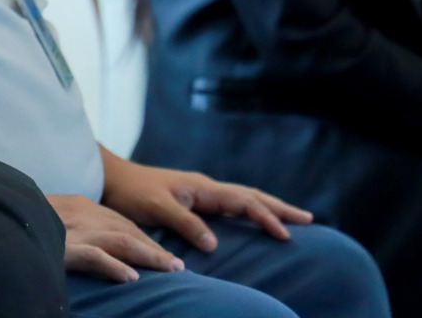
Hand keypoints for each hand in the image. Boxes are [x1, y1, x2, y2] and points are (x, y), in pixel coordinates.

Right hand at [50, 193, 182, 282]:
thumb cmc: (21, 221)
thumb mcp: (49, 218)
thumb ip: (71, 228)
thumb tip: (88, 245)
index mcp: (79, 206)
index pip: (119, 222)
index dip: (143, 239)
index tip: (161, 254)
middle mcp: (81, 215)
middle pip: (126, 230)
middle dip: (154, 248)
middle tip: (178, 265)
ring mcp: (73, 230)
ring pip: (120, 240)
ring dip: (148, 255)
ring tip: (170, 269)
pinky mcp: (62, 248)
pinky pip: (94, 256)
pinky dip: (114, 266)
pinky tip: (131, 277)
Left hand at [101, 156, 311, 250]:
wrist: (112, 178)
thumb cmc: (132, 192)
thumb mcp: (157, 208)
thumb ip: (185, 223)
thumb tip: (213, 243)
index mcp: (202, 188)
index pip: (243, 201)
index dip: (266, 217)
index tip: (286, 233)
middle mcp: (206, 187)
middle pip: (251, 196)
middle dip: (279, 208)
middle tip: (309, 219)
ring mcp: (201, 192)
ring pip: (243, 198)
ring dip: (268, 207)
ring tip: (292, 218)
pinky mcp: (194, 199)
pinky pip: (230, 204)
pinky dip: (249, 210)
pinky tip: (254, 218)